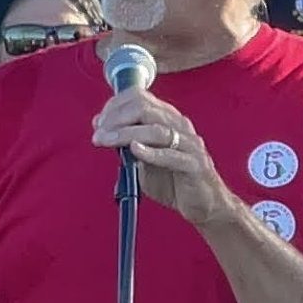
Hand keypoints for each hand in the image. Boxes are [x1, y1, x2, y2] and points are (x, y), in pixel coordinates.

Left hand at [91, 88, 235, 227]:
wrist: (203, 205)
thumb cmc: (174, 181)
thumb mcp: (143, 160)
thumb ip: (126, 145)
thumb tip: (101, 131)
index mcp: (168, 119)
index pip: (140, 97)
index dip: (115, 106)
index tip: (98, 122)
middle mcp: (180, 126)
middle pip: (145, 108)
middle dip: (116, 118)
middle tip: (99, 133)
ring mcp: (189, 144)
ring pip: (155, 129)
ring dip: (126, 133)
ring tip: (107, 141)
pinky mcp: (195, 165)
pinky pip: (172, 155)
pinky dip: (151, 152)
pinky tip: (134, 150)